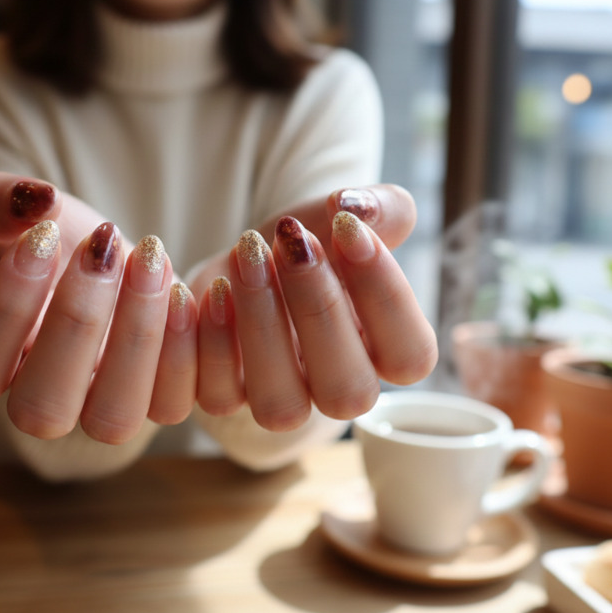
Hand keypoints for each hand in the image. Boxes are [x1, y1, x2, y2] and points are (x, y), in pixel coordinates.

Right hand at [0, 172, 197, 443]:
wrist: (122, 260)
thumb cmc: (61, 244)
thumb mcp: (21, 214)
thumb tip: (32, 200)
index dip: (3, 310)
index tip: (43, 237)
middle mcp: (47, 403)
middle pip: (41, 409)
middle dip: (75, 321)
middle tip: (101, 249)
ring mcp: (106, 412)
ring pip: (115, 418)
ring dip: (137, 337)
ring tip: (150, 260)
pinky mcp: (163, 402)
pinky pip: (177, 404)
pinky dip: (190, 348)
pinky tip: (191, 289)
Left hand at [193, 185, 437, 430]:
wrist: (238, 264)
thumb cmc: (303, 249)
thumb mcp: (342, 219)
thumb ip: (378, 208)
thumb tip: (358, 207)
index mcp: (380, 352)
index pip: (410, 357)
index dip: (386, 296)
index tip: (348, 228)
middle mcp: (333, 388)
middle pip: (348, 394)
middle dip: (319, 309)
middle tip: (293, 241)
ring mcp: (276, 399)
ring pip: (279, 404)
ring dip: (261, 328)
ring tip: (246, 256)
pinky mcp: (221, 396)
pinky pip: (214, 397)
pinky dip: (204, 343)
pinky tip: (201, 290)